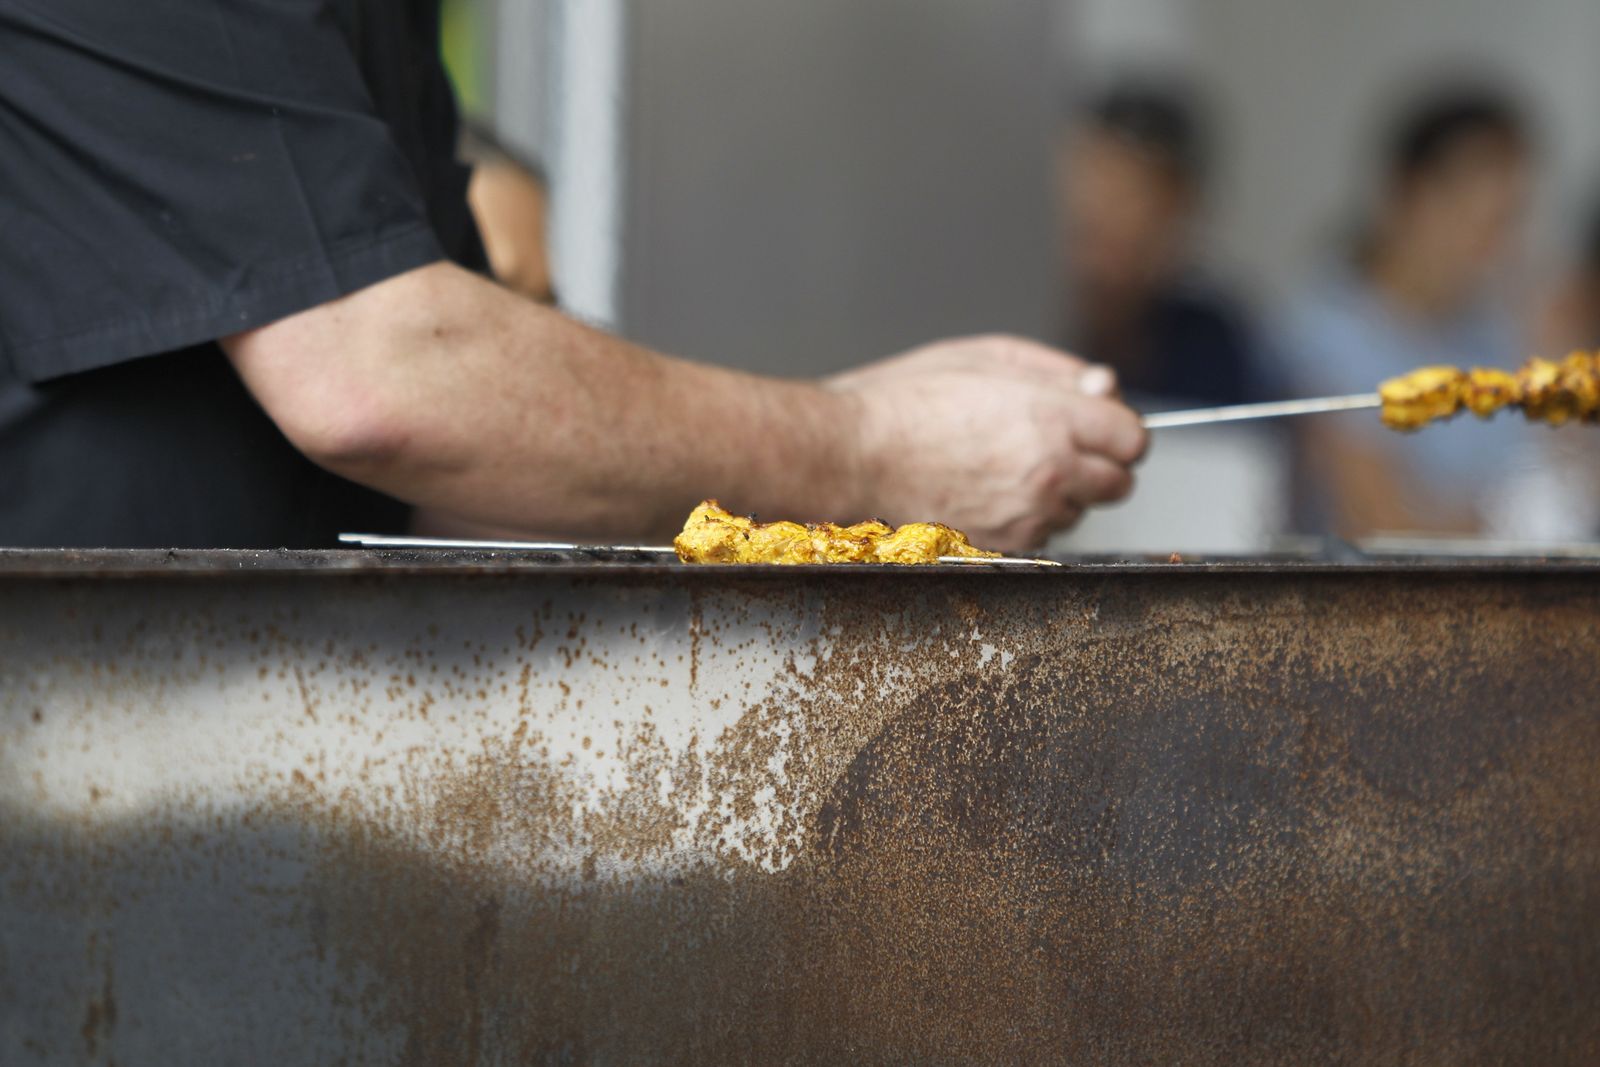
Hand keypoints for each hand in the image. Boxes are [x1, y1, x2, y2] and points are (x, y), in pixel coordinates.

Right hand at [826, 335, 1146, 551]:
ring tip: (1007, 463)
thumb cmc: (910, 398)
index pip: (1133, 439)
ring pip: (1080, 511)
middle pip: (1119, 483)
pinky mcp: (1003, 544)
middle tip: (1058, 443)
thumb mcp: (987, 355)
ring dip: (1062, 492)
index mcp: (1051, 420)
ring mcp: (1026, 516)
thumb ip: (1058, 371)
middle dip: (1100, 463)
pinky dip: (1030, 515)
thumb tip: (1105, 388)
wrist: (854, 454)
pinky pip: (1043, 534)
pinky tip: (989, 488)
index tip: (1097, 423)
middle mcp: (1048, 474)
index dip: (1118, 427)